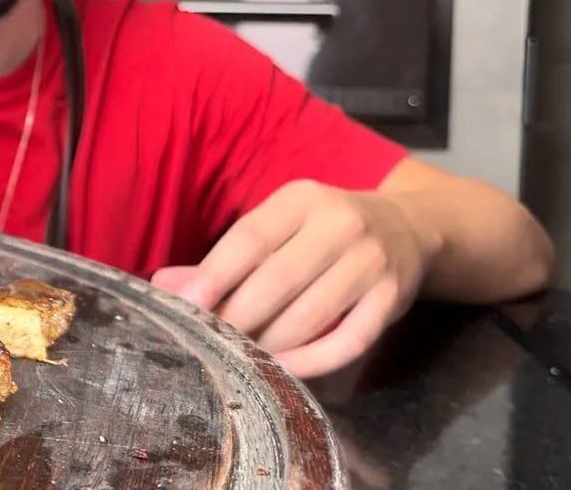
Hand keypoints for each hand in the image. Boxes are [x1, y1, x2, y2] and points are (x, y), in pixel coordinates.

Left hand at [152, 180, 432, 377]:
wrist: (408, 227)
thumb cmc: (323, 231)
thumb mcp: (280, 228)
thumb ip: (226, 259)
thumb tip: (163, 285)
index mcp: (302, 199)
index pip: (251, 238)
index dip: (215, 274)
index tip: (187, 304)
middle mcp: (340, 224)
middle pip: (278, 280)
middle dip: (238, 317)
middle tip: (210, 343)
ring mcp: (371, 262)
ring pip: (311, 314)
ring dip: (270, 344)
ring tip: (242, 359)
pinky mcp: (393, 298)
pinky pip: (349, 341)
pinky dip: (313, 361)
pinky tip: (284, 370)